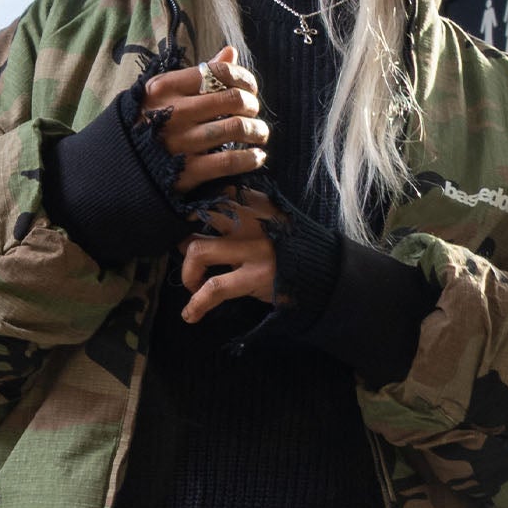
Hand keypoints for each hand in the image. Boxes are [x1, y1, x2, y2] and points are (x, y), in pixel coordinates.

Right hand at [141, 46, 268, 192]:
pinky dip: (250, 158)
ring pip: (236, 128)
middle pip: (233, 99)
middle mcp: (172, 112)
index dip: (244, 78)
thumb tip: (231, 53)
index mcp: (165, 87)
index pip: (218, 72)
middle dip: (252, 104)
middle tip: (253, 112)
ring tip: (260, 134)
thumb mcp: (160, 94)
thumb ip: (197, 74)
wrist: (114, 169)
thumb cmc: (142, 125)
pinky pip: (230, 162)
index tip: (250, 88)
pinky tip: (256, 157)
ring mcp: (180, 143)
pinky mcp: (186, 172)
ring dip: (258, 131)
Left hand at [179, 190, 280, 323]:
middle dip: (182, 236)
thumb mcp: (272, 219)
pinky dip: (196, 303)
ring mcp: (253, 247)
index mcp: (255, 201)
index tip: (188, 221)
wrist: (325, 272)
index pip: (213, 192)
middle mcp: (252, 219)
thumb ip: (245, 211)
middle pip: (197, 215)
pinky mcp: (254, 275)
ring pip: (197, 250)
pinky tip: (190, 315)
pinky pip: (213, 288)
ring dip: (187, 272)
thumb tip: (202, 213)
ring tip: (192, 284)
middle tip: (185, 252)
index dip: (193, 206)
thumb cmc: (292, 247)